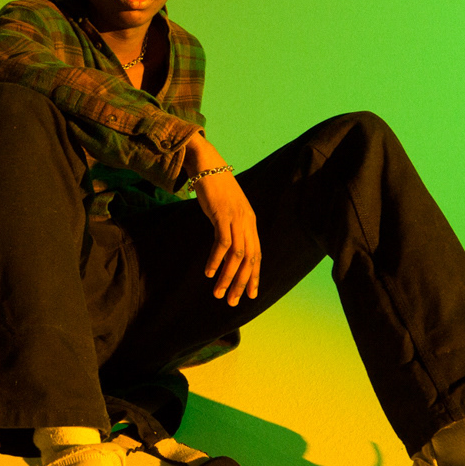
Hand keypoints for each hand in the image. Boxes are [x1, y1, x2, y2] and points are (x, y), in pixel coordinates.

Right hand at [191, 145, 259, 305]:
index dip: (254, 276)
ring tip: (219, 294)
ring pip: (237, 255)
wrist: (207, 164)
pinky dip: (216, 260)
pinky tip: (210, 273)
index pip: (257, 255)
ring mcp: (235, 218)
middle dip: (242, 283)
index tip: (249, 295)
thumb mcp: (226, 210)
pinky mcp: (222, 215)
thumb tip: (227, 246)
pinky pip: (222, 243)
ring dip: (228, 277)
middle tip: (234, 302)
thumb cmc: (214, 187)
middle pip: (250, 259)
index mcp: (250, 222)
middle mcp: (246, 222)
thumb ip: (230, 226)